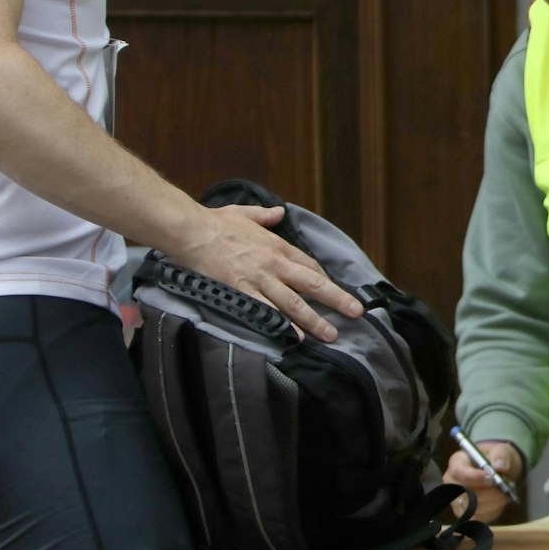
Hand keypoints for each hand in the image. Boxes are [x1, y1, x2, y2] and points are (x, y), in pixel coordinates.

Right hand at [162, 204, 362, 342]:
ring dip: (314, 320)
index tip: (335, 291)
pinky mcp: (242, 292)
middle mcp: (274, 263)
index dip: (325, 280)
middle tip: (356, 313)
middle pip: (312, 284)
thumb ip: (264, 215)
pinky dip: (283, 325)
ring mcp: (260, 279)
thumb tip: (278, 212)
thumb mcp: (245, 213)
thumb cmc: (216, 221)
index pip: (309, 266)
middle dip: (337, 299)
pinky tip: (295, 338)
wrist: (191, 230)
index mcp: (278, 245)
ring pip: (294, 302)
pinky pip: (267, 312)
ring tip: (331, 334)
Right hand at [444, 442, 523, 523]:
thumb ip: (501, 455)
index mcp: (457, 462)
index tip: (493, 478)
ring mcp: (456, 500)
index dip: (475, 477)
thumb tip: (500, 466)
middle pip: (465, 493)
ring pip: (474, 508)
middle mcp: (452, 482)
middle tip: (505, 487)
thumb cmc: (495, 459)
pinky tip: (498, 502)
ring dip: (493, 502)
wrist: (497, 472)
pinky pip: (478, 518)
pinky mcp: (464, 514)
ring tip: (505, 493)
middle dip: (489, 492)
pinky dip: (492, 511)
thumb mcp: (502, 451)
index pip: (459, 472)